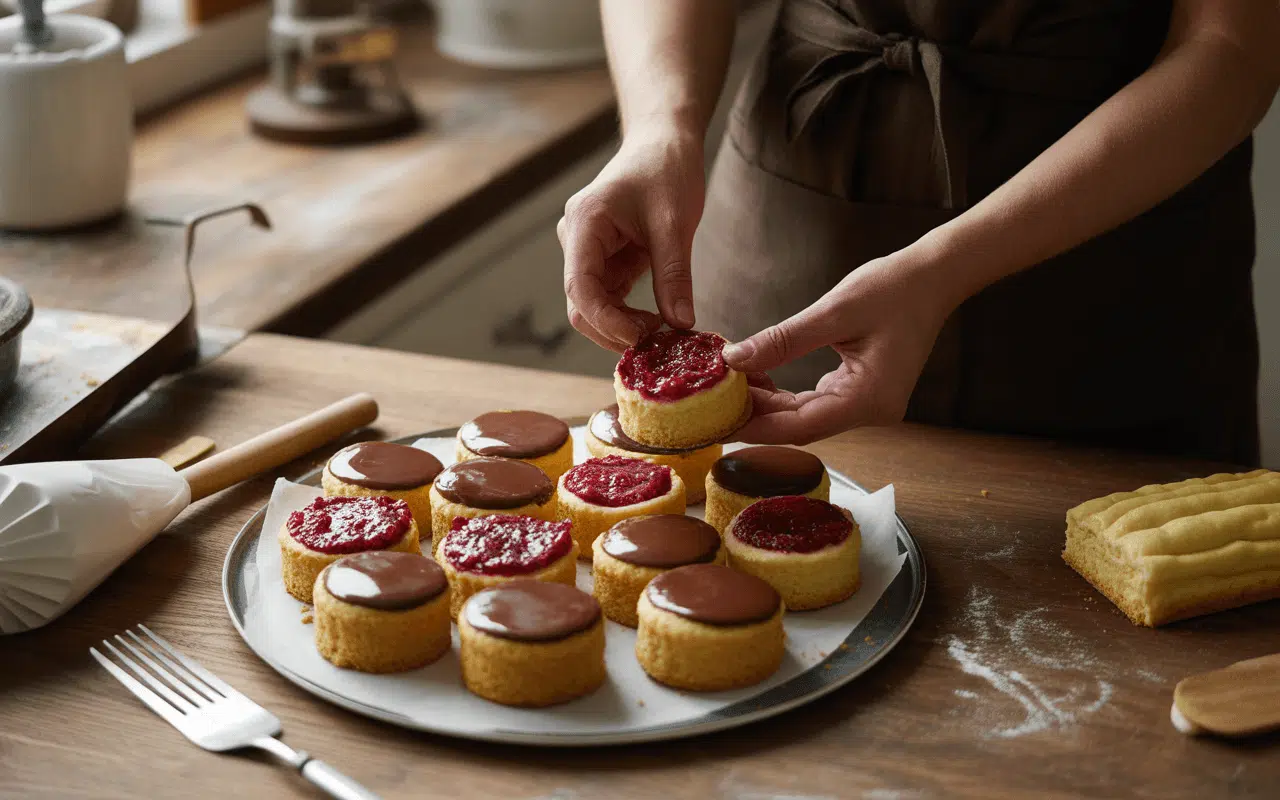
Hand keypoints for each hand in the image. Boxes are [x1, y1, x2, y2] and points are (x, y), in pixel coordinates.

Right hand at [559, 122, 705, 351]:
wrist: (664, 143)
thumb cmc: (667, 169)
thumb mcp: (675, 223)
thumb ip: (674, 275)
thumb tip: (681, 323)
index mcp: (585, 224)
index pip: (580, 286)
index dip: (606, 319)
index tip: (640, 338)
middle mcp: (576, 240)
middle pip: (581, 303)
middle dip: (614, 329)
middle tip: (656, 344)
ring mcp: (587, 252)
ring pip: (593, 306)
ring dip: (622, 326)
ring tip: (661, 333)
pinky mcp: (604, 261)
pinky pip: (609, 298)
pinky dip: (628, 316)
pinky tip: (657, 321)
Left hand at [723, 254, 958, 444]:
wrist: (933, 277)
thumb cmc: (893, 288)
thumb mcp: (833, 311)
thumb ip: (783, 340)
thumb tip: (734, 359)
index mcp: (870, 399)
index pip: (801, 426)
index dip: (756, 428)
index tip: (717, 424)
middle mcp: (872, 411)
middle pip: (802, 426)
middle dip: (756, 417)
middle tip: (711, 407)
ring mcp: (869, 404)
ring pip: (806, 416)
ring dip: (769, 406)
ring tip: (727, 391)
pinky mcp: (863, 392)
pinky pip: (817, 403)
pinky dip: (786, 396)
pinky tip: (757, 381)